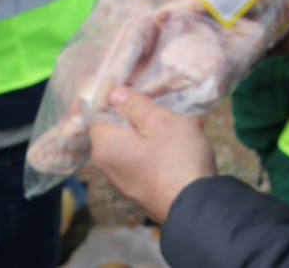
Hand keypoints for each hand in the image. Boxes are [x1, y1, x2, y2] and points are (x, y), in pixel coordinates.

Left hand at [88, 87, 216, 222]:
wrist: (195, 206)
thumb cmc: (177, 159)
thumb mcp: (161, 122)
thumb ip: (136, 105)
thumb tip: (114, 94)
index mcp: (106, 145)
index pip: (93, 112)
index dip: (107, 95)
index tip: (125, 82)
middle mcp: (108, 163)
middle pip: (118, 126)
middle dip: (143, 113)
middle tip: (169, 106)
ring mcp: (125, 178)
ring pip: (136, 141)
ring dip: (158, 130)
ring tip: (188, 125)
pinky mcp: (141, 186)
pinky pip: (145, 157)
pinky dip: (162, 147)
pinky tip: (187, 144)